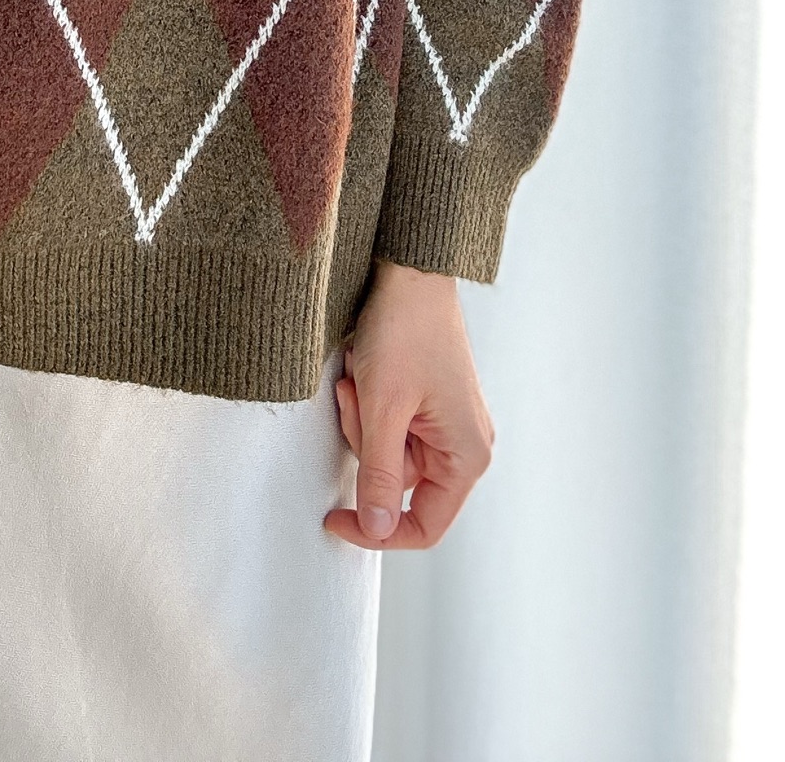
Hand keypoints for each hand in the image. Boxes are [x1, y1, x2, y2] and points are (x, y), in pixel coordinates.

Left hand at [323, 259, 494, 550]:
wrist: (410, 270)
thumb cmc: (404, 330)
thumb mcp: (384, 408)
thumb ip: (381, 474)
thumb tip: (378, 529)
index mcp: (468, 455)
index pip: (425, 525)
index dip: (378, 532)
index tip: (334, 520)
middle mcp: (465, 445)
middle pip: (399, 484)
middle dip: (365, 444)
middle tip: (354, 396)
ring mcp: (447, 423)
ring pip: (387, 453)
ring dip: (362, 419)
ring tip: (360, 376)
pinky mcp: (429, 404)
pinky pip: (388, 426)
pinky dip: (369, 404)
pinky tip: (364, 372)